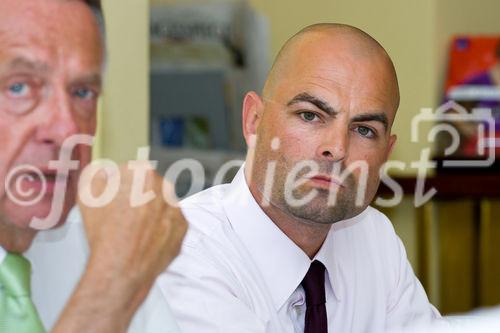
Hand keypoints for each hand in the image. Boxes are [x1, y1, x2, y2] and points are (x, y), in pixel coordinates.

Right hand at [78, 162, 186, 310]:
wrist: (121, 269)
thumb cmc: (104, 233)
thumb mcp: (86, 195)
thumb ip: (97, 175)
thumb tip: (105, 173)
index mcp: (142, 173)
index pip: (130, 171)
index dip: (119, 184)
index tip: (114, 196)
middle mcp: (164, 187)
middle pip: (149, 186)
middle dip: (137, 196)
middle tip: (123, 214)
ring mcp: (176, 207)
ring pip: (162, 203)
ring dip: (151, 211)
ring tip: (133, 229)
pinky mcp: (182, 227)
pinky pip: (170, 222)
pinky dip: (160, 227)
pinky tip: (145, 237)